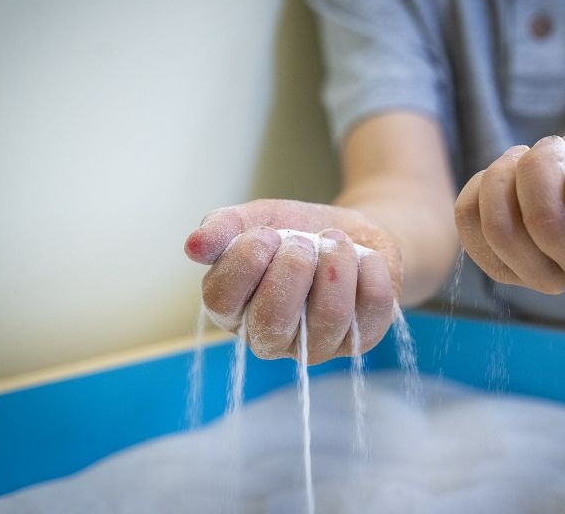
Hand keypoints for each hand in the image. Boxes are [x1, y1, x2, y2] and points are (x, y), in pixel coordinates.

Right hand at [184, 199, 400, 363]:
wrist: (352, 232)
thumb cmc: (296, 232)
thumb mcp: (258, 219)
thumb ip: (224, 228)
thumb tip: (193, 246)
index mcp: (235, 309)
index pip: (222, 300)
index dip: (245, 261)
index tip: (267, 233)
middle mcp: (271, 337)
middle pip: (273, 319)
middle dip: (292, 267)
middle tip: (302, 241)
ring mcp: (318, 345)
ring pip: (329, 316)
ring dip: (336, 264)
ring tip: (334, 241)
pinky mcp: (361, 339)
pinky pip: (371, 308)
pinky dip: (369, 268)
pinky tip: (361, 257)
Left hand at [453, 126, 564, 293]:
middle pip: (545, 223)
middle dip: (538, 167)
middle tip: (547, 146)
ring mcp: (546, 280)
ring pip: (501, 230)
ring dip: (502, 178)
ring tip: (521, 159)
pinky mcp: (505, 272)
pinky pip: (470, 229)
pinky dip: (476, 190)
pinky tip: (501, 178)